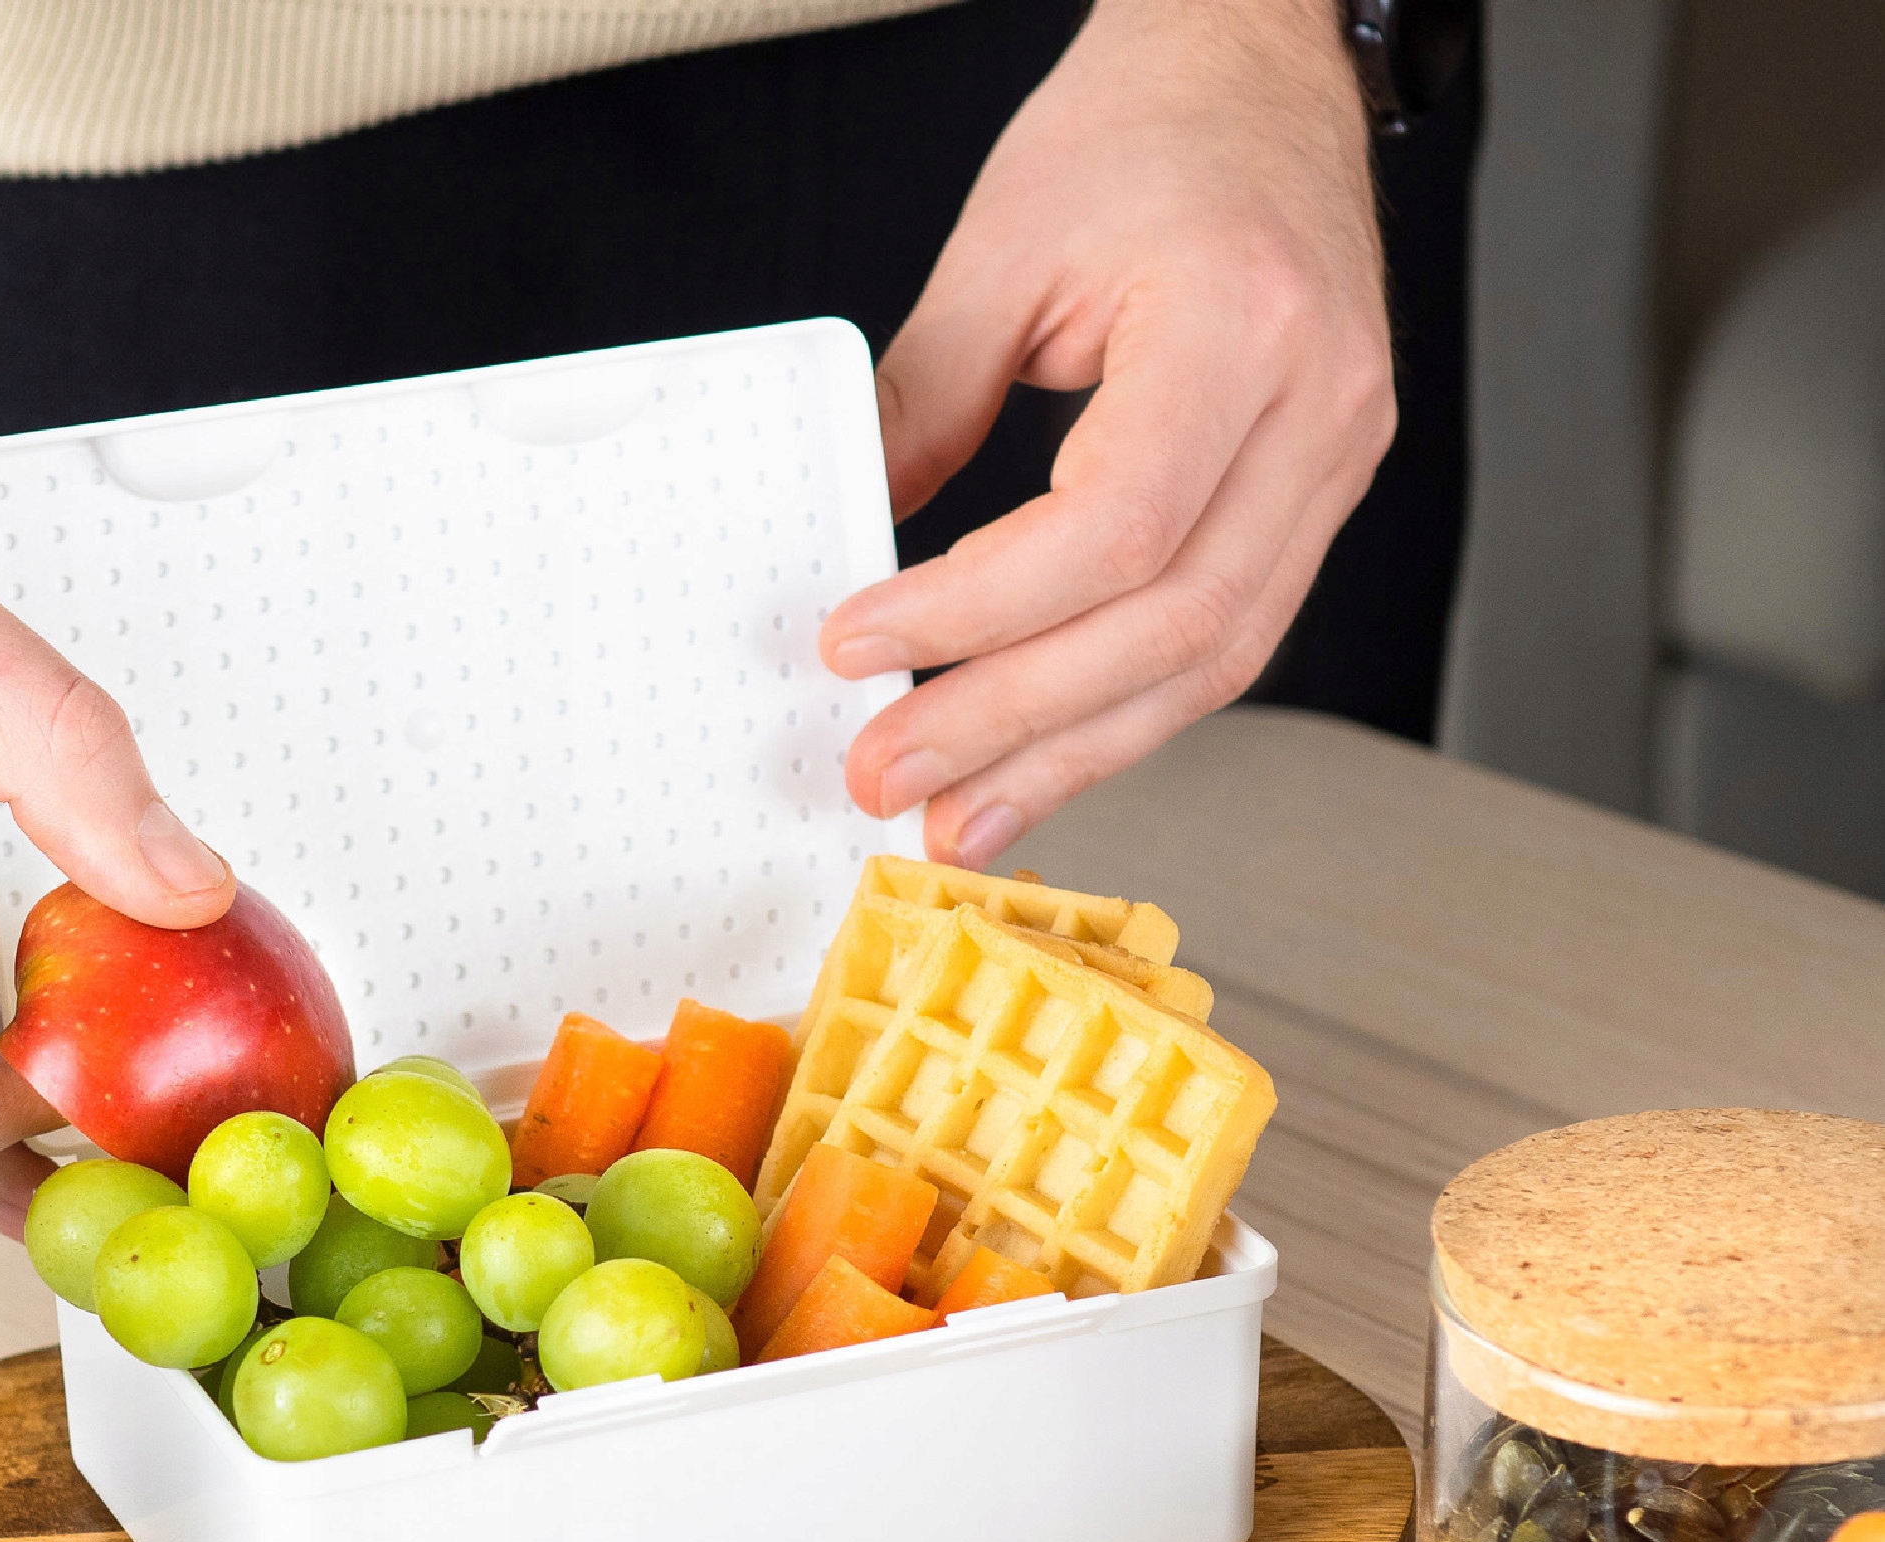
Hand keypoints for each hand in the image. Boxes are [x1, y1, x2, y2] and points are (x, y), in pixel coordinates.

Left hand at [820, 0, 1394, 865]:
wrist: (1259, 71)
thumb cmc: (1147, 128)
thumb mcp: (1002, 246)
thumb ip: (921, 403)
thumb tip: (853, 541)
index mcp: (1243, 320)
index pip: (1115, 526)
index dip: (977, 611)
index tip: (859, 645)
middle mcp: (1318, 407)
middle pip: (1168, 625)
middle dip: (1015, 724)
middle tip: (891, 778)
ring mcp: (1336, 461)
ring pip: (1211, 662)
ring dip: (1070, 756)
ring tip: (958, 819)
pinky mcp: (1315, 499)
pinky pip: (1223, 639)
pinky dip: (1120, 712)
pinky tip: (1037, 762)